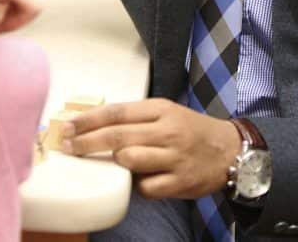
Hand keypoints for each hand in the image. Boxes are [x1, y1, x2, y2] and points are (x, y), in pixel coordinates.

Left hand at [62, 98, 241, 199]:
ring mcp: (174, 157)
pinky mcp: (180, 182)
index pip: (117, 112)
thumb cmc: (190, 130)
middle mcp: (167, 131)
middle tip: (67, 146)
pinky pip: (147, 188)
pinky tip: (140, 181)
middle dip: (87, 142)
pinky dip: (138, 186)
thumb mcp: (166, 113)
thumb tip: (94, 123)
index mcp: (161, 110)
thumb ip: (136, 118)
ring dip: (115, 162)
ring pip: (130, 160)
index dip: (89, 120)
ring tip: (112, 162)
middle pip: (118, 136)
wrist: (229, 150)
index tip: (68, 125)